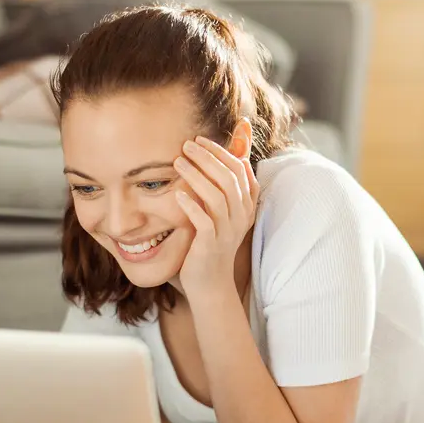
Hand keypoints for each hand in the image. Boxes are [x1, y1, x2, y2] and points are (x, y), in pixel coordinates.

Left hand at [174, 136, 259, 294]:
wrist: (210, 283)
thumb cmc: (211, 242)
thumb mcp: (221, 212)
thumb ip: (221, 187)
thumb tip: (219, 155)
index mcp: (246, 205)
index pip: (240, 169)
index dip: (221, 151)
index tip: (200, 140)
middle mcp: (241, 216)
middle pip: (229, 178)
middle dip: (207, 157)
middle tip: (186, 145)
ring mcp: (228, 231)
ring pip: (218, 196)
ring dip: (197, 175)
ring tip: (178, 162)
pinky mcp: (211, 245)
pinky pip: (204, 221)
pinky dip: (191, 205)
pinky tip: (177, 194)